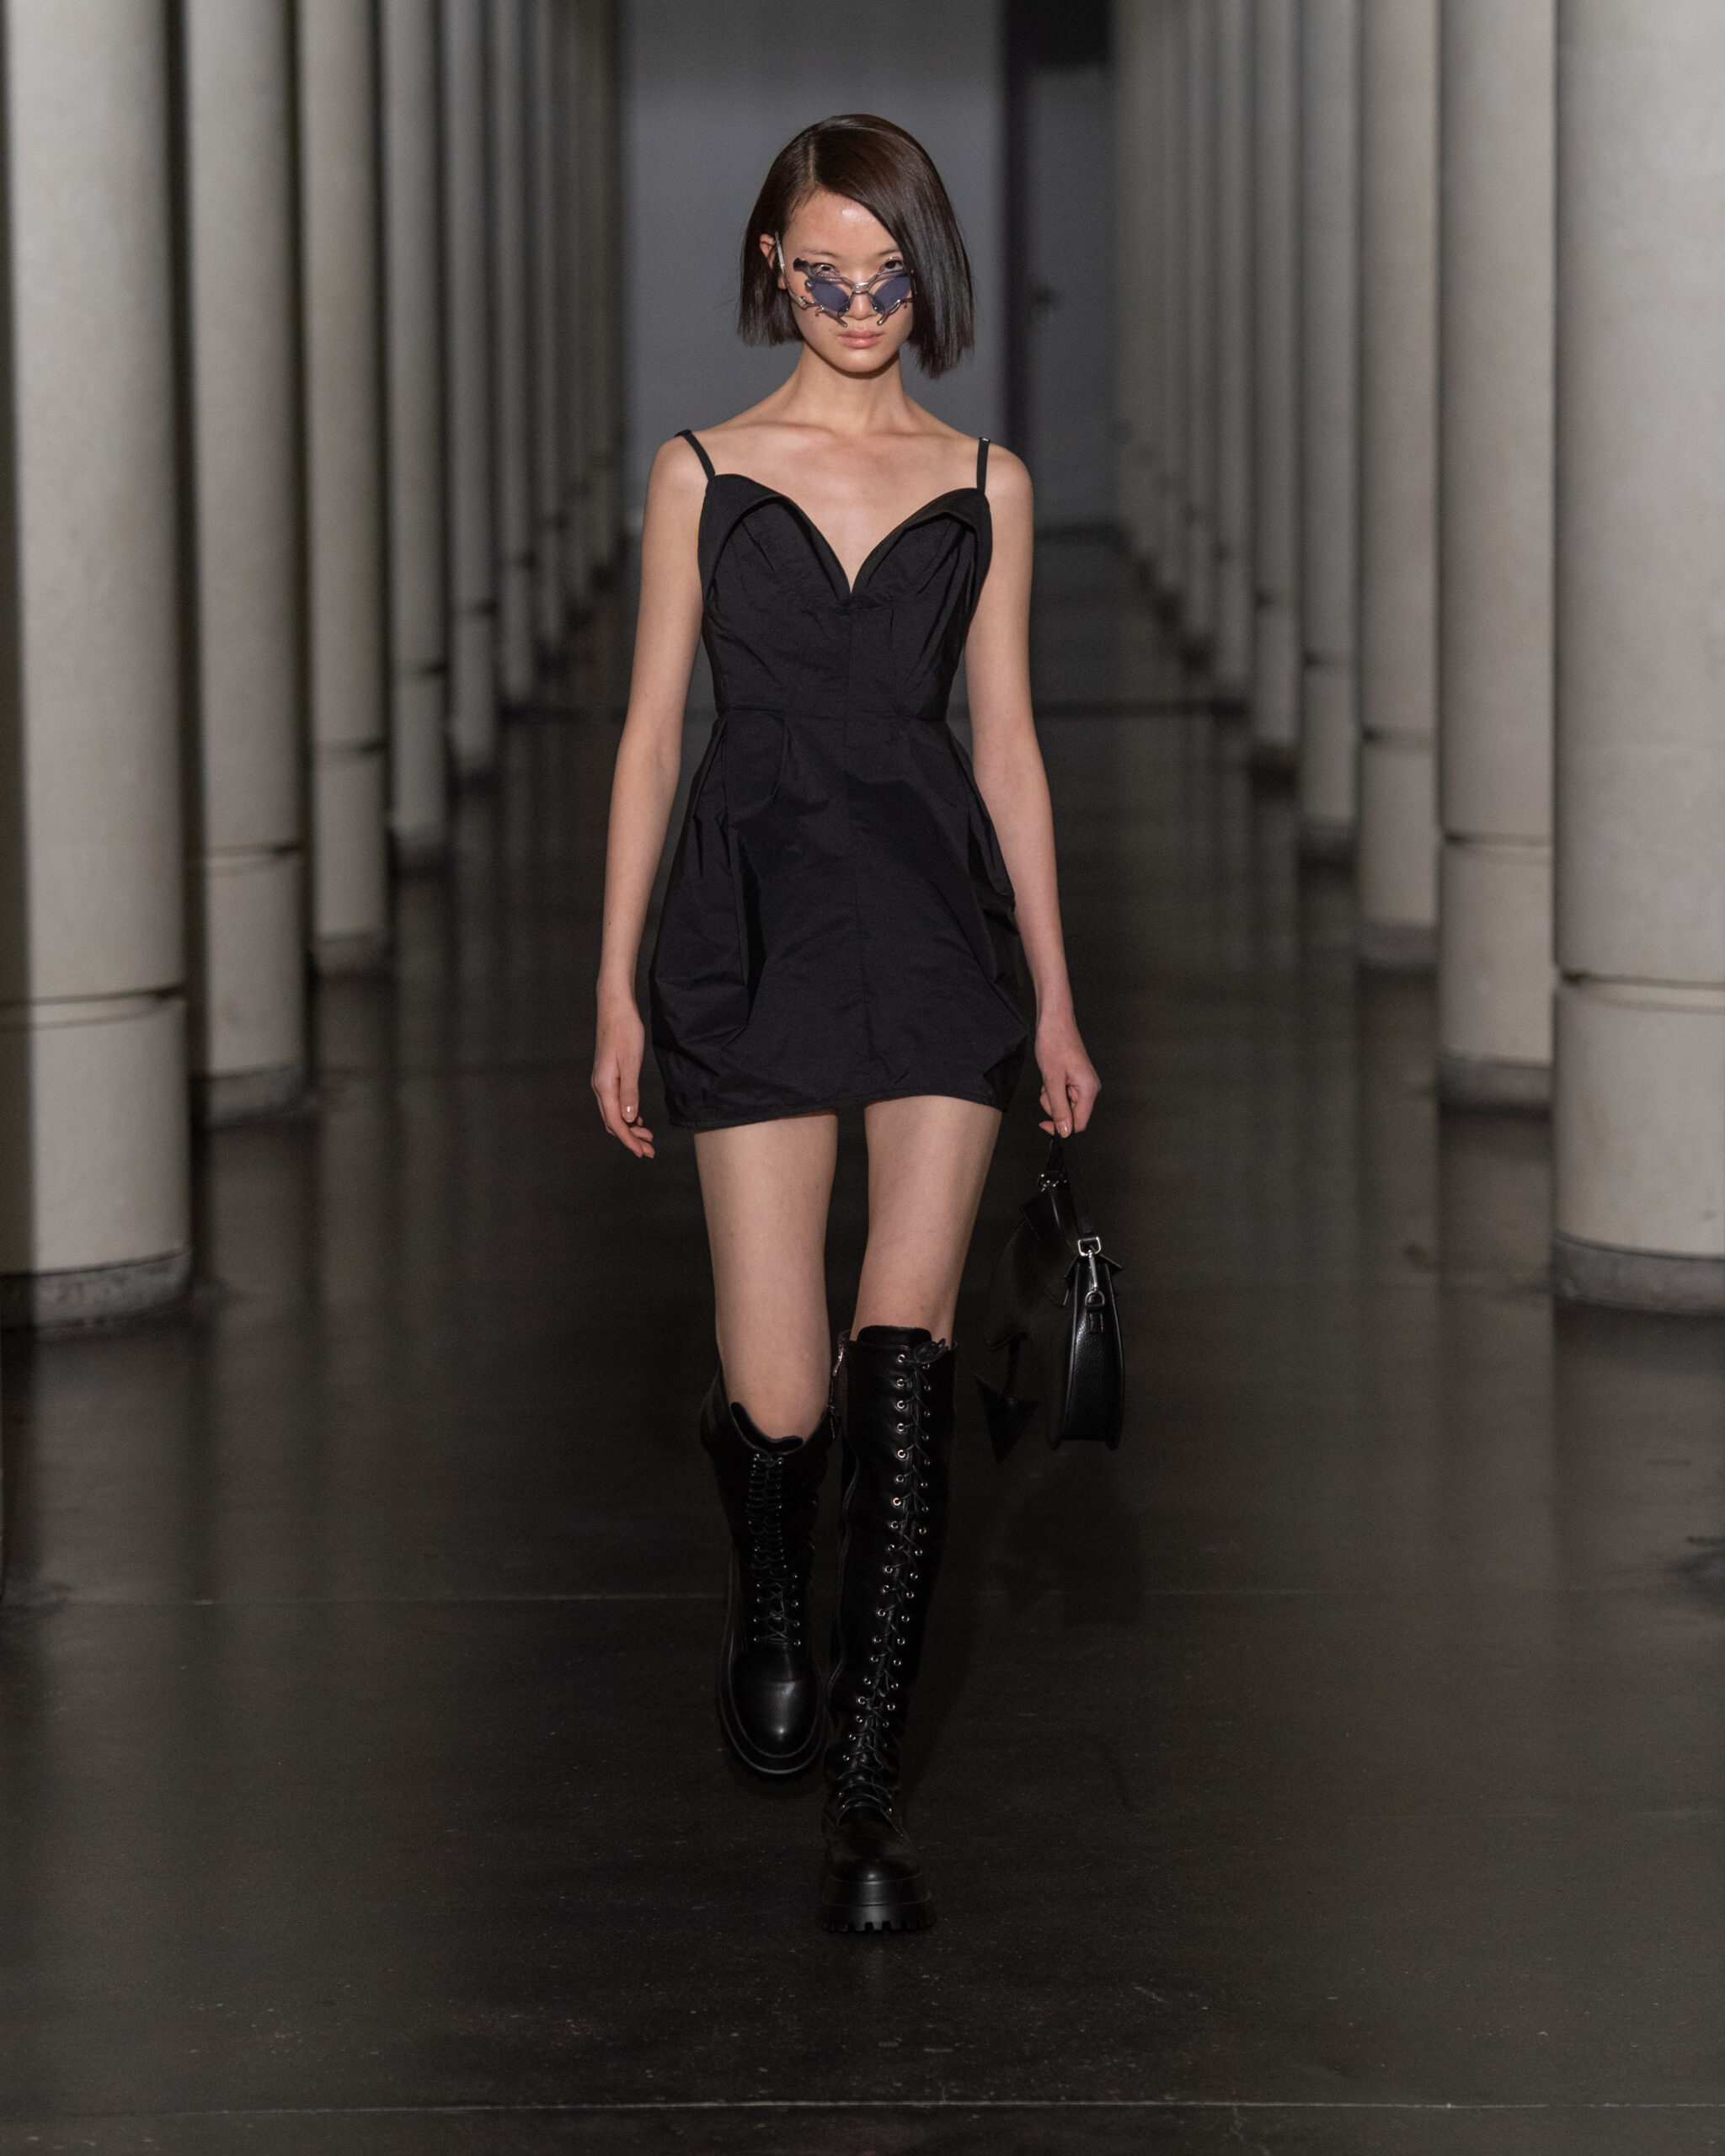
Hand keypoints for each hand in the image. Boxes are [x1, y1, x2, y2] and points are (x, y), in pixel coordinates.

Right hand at [591, 992, 655, 1156]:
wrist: (615, 1008)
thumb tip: (629, 1119)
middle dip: (631, 1138)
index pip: (616, 1123)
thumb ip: (630, 1093)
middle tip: (650, 1150)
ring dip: (630, 1128)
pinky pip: (615, 1103)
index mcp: (604, 1086)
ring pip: (614, 1114)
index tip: (643, 1153)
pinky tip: (638, 1118)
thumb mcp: (631, 1064)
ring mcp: (602, 1081)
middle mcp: (599, 1087)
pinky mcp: (607, 1076)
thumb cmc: (624, 1031)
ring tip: (647, 1137)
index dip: (629, 1140)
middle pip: (613, 1122)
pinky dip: (627, 1115)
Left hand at [1034, 1012, 1098, 1137]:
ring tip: (1049, 1078)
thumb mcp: (1052, 1081)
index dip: (1061, 1128)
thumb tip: (1065, 1131)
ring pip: (1064, 1105)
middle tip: (1047, 1088)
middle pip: (1071, 1115)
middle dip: (1054, 1106)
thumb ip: (1059, 1108)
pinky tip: (1051, 1075)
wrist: (1054, 1022)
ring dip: (1051, 1097)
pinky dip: (1053, 1089)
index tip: (1044, 1124)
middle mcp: (1090, 1089)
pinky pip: (1062, 1094)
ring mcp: (1083, 1084)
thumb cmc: (1055, 1044)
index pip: (1079, 1124)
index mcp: (1089, 1090)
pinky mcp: (1076, 1080)